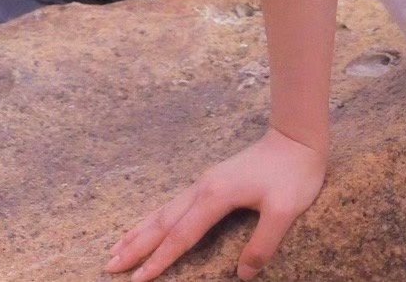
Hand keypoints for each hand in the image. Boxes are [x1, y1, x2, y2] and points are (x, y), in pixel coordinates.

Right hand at [104, 124, 327, 280]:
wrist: (296, 138)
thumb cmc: (293, 173)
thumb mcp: (285, 212)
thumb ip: (263, 244)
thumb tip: (243, 275)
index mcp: (215, 196)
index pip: (181, 235)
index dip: (159, 260)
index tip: (136, 281)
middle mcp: (202, 188)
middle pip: (162, 222)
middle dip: (136, 246)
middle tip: (109, 266)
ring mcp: (204, 182)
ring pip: (164, 211)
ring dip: (140, 231)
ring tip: (116, 247)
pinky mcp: (211, 182)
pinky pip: (174, 205)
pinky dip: (155, 219)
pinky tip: (149, 224)